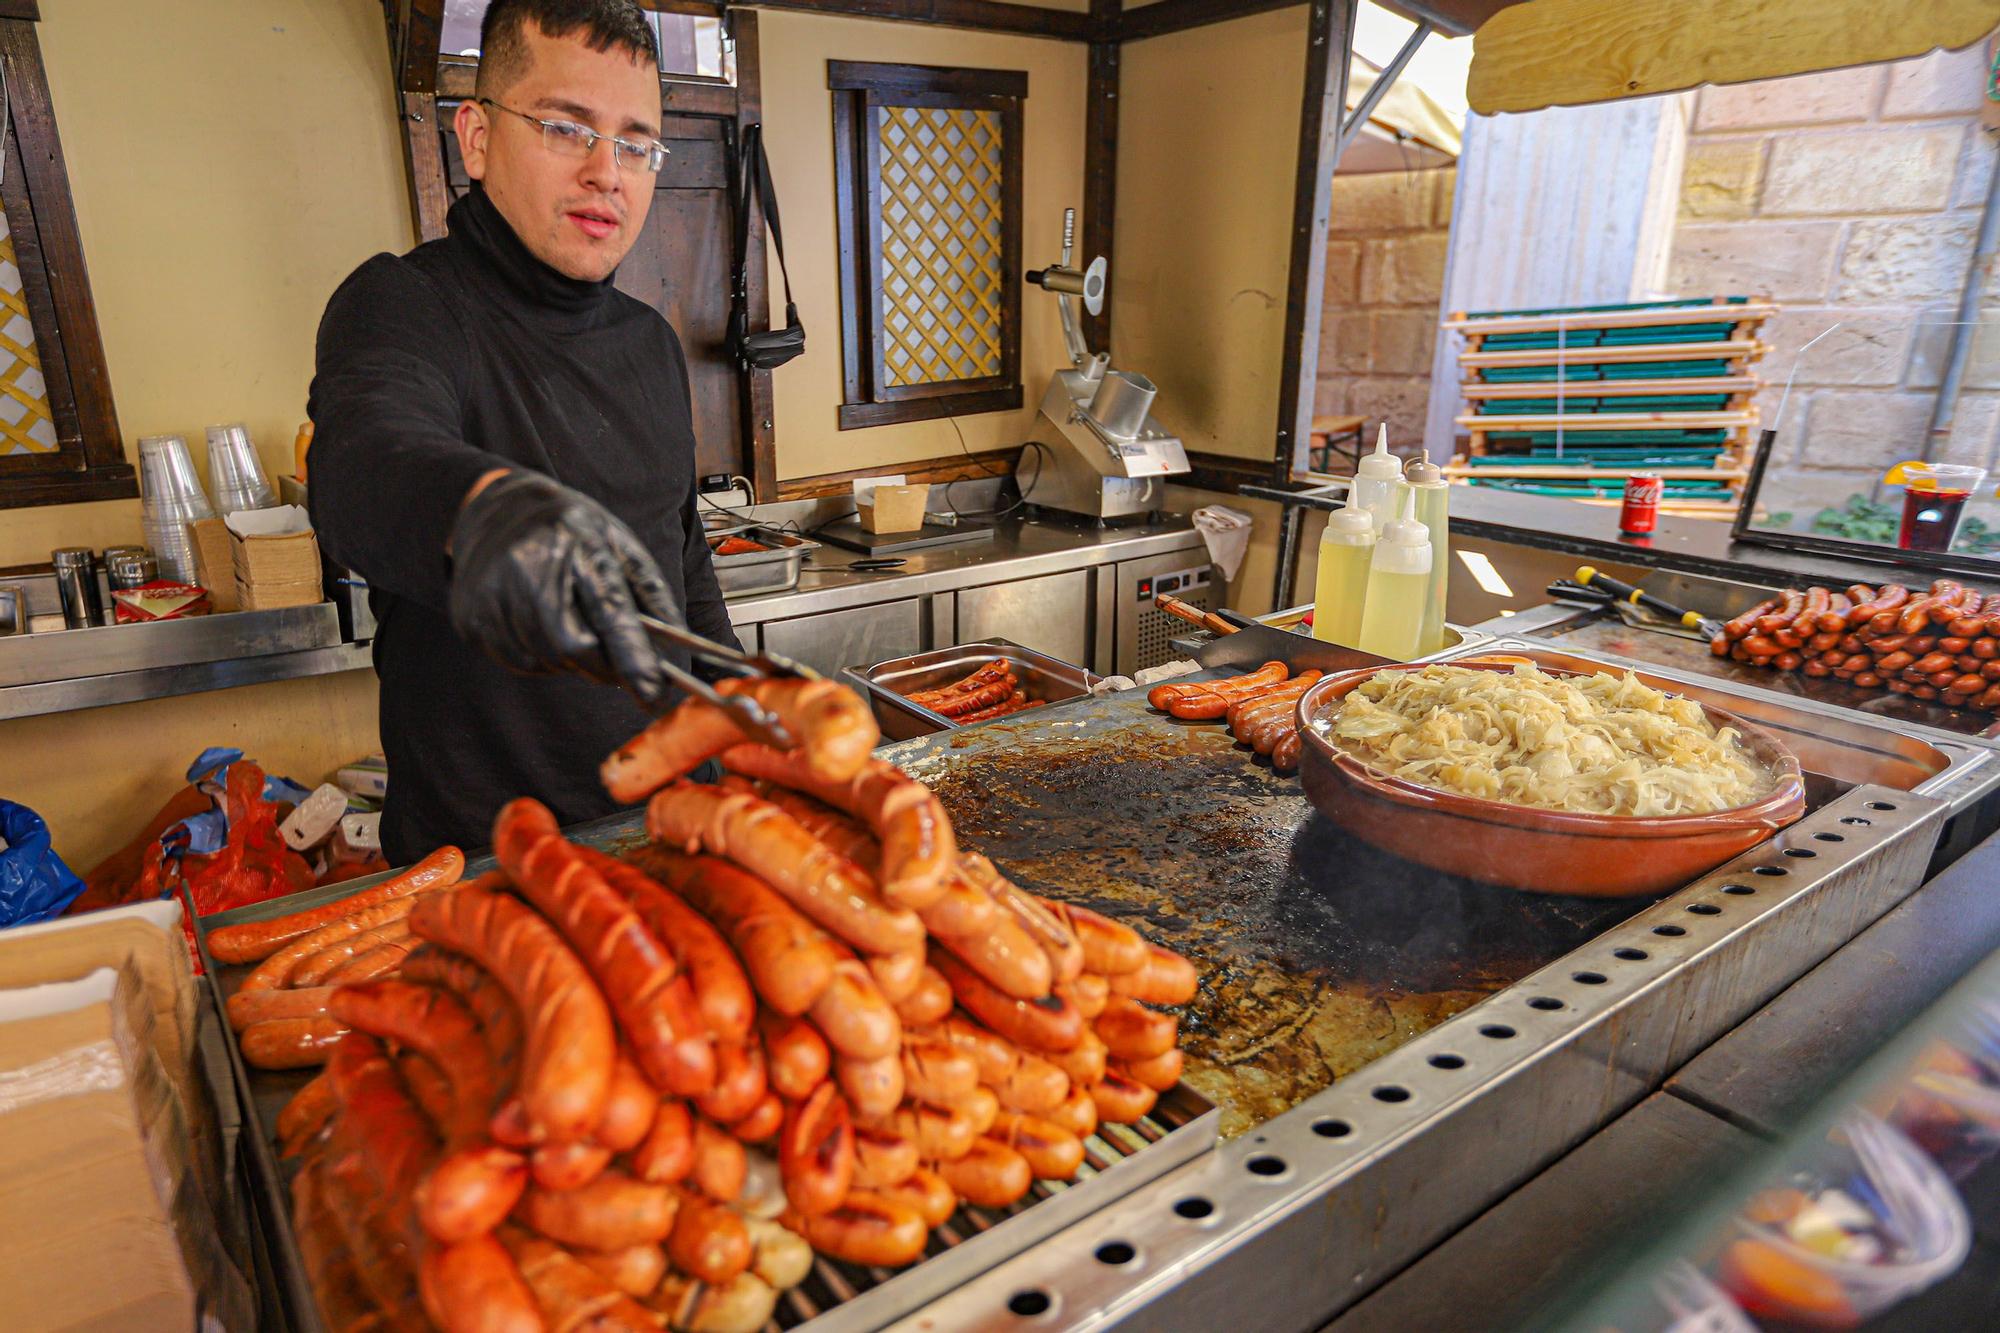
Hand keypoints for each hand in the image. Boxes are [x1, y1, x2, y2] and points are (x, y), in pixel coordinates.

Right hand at [447, 469, 684, 702]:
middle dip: (605, 666)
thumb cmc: (568, 529)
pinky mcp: (472, 619)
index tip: (653, 694)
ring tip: (574, 622)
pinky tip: (544, 625)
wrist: (496, 510)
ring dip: (574, 660)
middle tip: (619, 663)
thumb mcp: (619, 543)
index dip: (633, 658)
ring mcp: (495, 596)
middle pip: (575, 648)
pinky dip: (545, 657)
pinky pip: (522, 662)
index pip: (610, 612)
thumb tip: (681, 647)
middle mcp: (530, 568)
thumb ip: (652, 594)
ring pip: (549, 660)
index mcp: (578, 544)